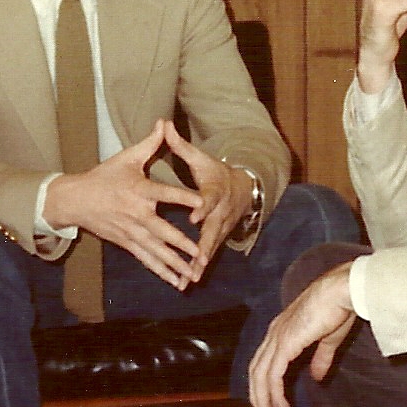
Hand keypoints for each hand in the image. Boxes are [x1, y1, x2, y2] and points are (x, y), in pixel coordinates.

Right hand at [44, 120, 207, 289]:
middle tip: (200, 253)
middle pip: (162, 231)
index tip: (201, 204)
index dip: (183, 198)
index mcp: (139, 190)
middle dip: (181, 244)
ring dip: (174, 263)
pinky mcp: (127, 243)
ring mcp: (131, 232)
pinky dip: (161, 271)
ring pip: (156, 251)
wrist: (76, 200)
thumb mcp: (126, 158)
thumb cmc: (104, 176)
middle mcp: (136, 214)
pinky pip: (146, 259)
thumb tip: (164, 122)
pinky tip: (176, 282)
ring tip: (192, 275)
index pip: (165, 194)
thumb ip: (149, 143)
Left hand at [163, 121, 252, 279]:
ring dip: (201, 263)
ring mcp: (221, 227)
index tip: (194, 217)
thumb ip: (180, 145)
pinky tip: (187, 281)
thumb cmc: (215, 171)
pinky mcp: (219, 238)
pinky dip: (199, 268)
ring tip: (190, 278)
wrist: (243, 188)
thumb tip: (164, 124)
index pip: (208, 200)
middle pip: (212, 230)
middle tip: (197, 259)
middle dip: (204, 246)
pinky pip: (208, 254)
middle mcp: (220, 212)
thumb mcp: (200, 158)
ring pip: (211, 247)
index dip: (202, 208)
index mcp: (214, 191)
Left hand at [247, 262, 356, 406]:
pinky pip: (274, 375)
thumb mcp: (328, 339)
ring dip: (264, 399)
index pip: (264, 360)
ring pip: (260, 375)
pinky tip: (282, 406)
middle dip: (258, 395)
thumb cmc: (338, 308)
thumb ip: (320, 358)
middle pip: (255, 370)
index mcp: (282, 329)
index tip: (271, 402)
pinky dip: (275, 393)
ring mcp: (278, 338)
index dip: (264, 382)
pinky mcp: (285, 344)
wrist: (342, 291)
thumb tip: (317, 376)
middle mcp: (274, 333)